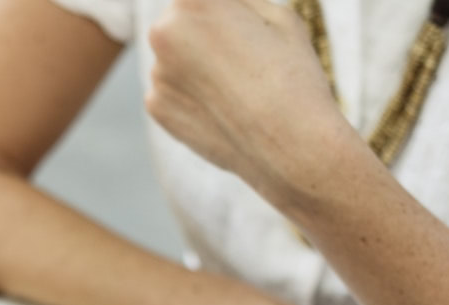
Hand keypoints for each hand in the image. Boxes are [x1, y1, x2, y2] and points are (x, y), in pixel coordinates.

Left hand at [146, 0, 355, 205]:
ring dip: (199, 63)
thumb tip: (223, 7)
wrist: (290, 147)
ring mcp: (157, 73)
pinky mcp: (156, 108)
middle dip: (207, 31)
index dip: (229, 12)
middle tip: (244, 55)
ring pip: (177, 57)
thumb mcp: (278, 14)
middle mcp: (162, 32)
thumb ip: (242, 2)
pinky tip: (225, 108)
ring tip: (239, 87)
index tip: (242, 32)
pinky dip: (194, 95)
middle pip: (183, 21)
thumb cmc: (292, 74)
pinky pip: (174, 89)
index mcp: (192, 1)